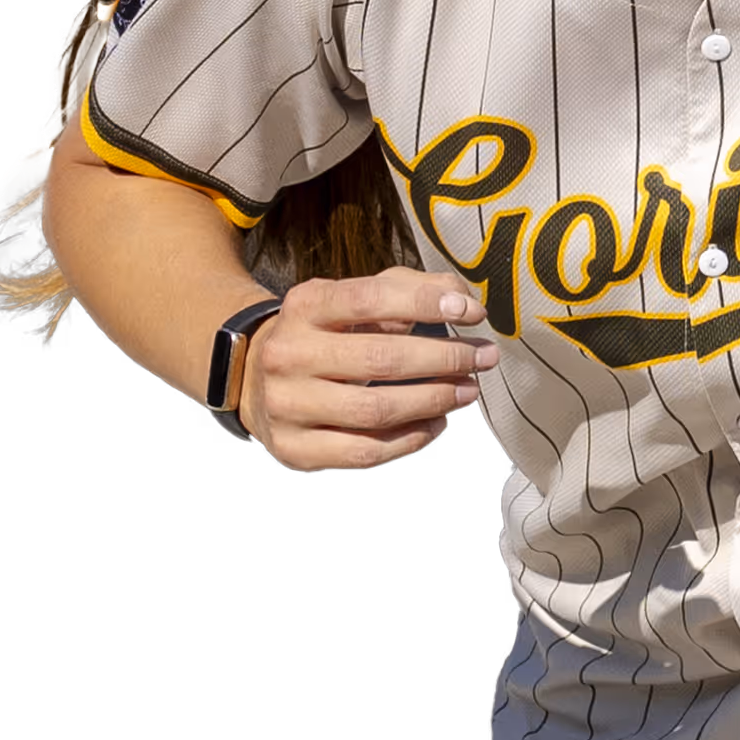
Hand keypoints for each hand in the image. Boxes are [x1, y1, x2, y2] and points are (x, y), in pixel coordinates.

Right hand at [238, 268, 498, 470]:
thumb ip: (408, 288)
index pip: (370, 299)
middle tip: (483, 357)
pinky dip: (411, 439)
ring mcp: (286, 406)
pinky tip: (437, 422)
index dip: (426, 303)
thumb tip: (460, 295)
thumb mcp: (355, 298)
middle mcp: (288, 354)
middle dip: (444, 358)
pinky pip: (365, 452)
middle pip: (380, 359)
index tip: (472, 312)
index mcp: (304, 305)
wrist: (255, 379)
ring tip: (468, 390)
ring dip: (435, 400)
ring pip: (375, 410)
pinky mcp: (294, 449)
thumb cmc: (327, 334)